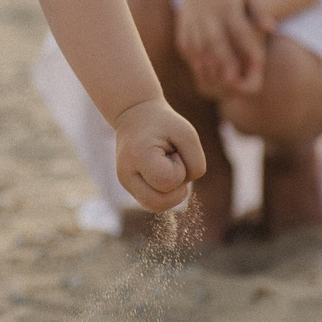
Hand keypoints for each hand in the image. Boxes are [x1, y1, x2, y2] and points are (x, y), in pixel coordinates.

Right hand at [112, 98, 205, 212]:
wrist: (135, 114)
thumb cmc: (164, 123)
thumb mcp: (188, 134)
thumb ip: (196, 164)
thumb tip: (184, 188)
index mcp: (138, 156)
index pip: (168, 182)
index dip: (180, 169)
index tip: (173, 151)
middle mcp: (125, 174)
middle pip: (157, 204)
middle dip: (176, 189)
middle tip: (174, 165)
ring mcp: (125, 183)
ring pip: (155, 207)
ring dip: (171, 192)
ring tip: (167, 168)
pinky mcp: (129, 187)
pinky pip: (153, 203)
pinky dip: (165, 193)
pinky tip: (163, 173)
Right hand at [172, 0, 272, 97]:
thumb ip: (258, 12)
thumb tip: (271, 29)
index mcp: (227, 5)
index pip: (239, 29)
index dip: (248, 46)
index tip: (258, 63)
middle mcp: (208, 14)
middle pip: (215, 41)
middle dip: (224, 61)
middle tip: (233, 80)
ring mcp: (192, 21)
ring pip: (199, 47)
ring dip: (208, 65)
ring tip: (219, 81)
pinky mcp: (182, 28)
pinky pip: (187, 47)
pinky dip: (195, 61)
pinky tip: (204, 72)